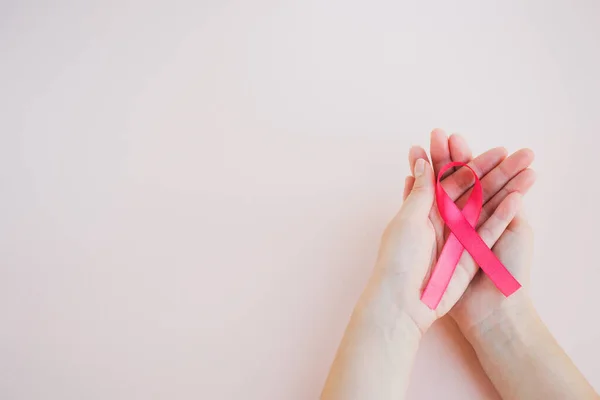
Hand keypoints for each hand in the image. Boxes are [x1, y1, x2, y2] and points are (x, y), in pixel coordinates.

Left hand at [364, 129, 534, 334]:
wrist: (404, 303)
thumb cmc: (398, 260)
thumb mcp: (408, 220)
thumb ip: (421, 192)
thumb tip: (422, 160)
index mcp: (420, 209)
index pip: (439, 178)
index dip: (448, 158)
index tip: (455, 135)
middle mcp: (440, 221)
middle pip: (466, 189)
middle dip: (483, 168)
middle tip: (502, 149)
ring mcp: (456, 237)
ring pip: (482, 206)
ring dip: (501, 186)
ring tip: (521, 164)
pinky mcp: (471, 255)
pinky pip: (489, 231)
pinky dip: (502, 214)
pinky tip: (518, 195)